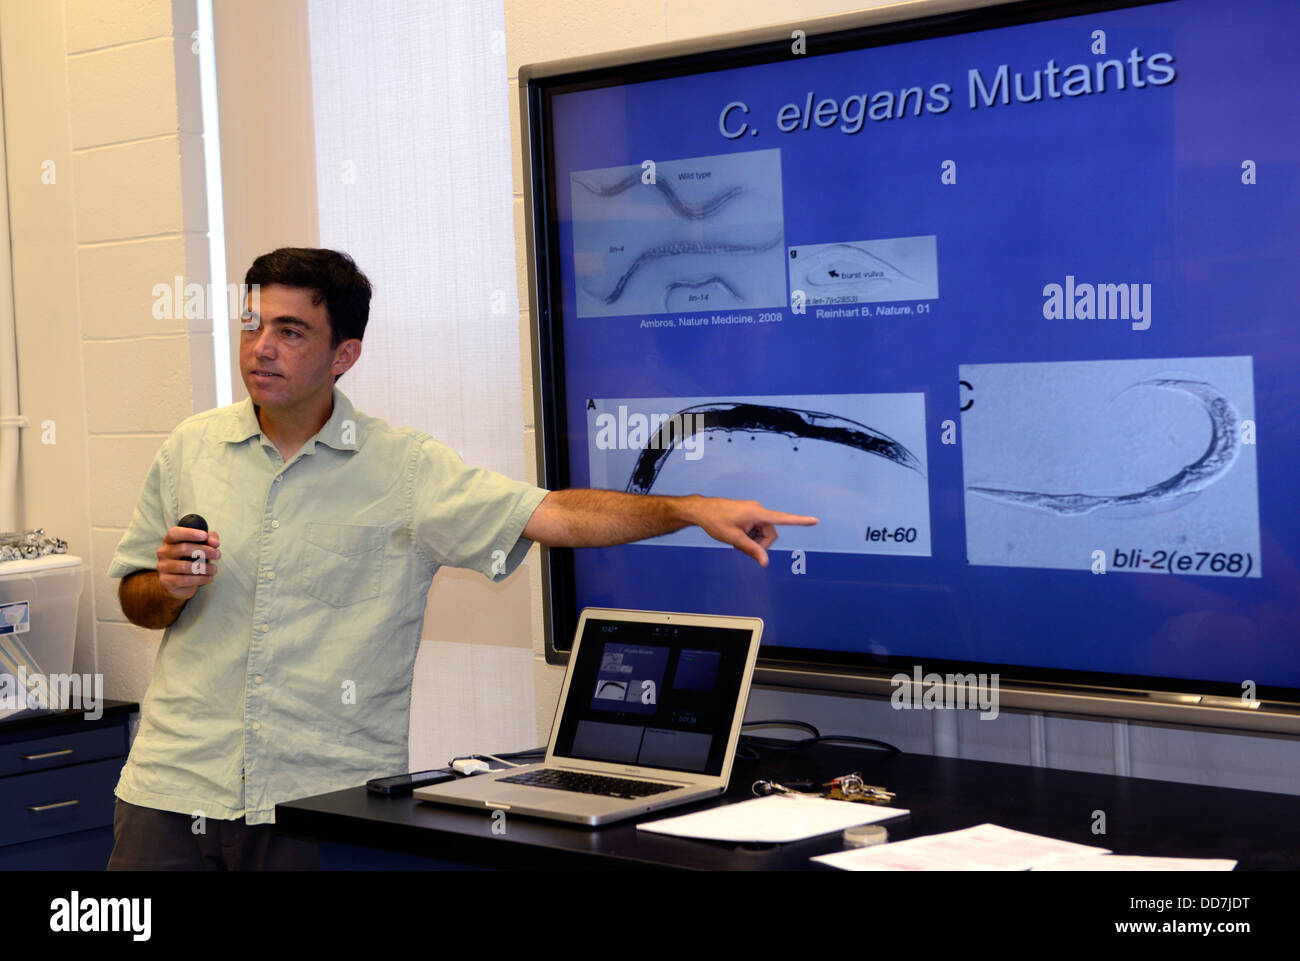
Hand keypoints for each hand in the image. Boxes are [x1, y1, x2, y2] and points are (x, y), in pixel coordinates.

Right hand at [156, 527, 221, 599]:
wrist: (180, 582)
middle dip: (204, 551)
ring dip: (204, 567)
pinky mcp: (166, 581)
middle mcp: (163, 552)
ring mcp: (163, 567)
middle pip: (183, 548)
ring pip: (184, 566)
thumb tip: (214, 543)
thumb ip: (210, 539)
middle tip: (218, 555)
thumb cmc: (193, 558)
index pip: (174, 533)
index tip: (205, 536)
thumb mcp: (202, 545)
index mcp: (169, 540)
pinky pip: (185, 580)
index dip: (189, 533)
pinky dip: (200, 579)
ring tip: (214, 569)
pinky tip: (209, 577)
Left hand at [689, 497, 817, 566]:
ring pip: (763, 533)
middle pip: (770, 534)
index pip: (783, 519)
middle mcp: (758, 510)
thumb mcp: (734, 539)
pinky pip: (756, 529)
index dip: (800, 521)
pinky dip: (750, 536)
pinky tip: (737, 538)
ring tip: (737, 543)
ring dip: (753, 541)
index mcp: (757, 513)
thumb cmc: (716, 521)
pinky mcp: (749, 514)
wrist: (702, 511)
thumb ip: (752, 550)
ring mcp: (754, 512)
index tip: (815, 520)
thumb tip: (765, 563)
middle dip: (760, 545)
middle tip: (741, 549)